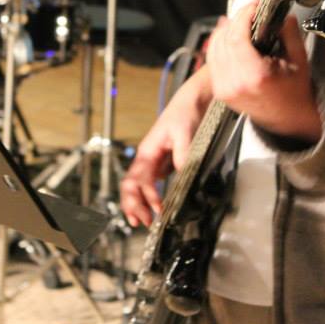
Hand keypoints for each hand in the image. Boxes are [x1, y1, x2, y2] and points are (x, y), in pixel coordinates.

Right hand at [120, 67, 211, 226]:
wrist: (194, 100)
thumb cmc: (185, 112)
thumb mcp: (186, 132)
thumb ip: (182, 154)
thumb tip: (181, 174)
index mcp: (148, 151)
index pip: (140, 179)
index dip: (147, 197)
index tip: (158, 210)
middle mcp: (148, 158)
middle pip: (131, 185)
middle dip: (133, 205)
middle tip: (142, 223)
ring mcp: (154, 161)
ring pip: (138, 186)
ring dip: (138, 203)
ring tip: (144, 219)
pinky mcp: (164, 163)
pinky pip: (151, 183)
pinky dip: (149, 197)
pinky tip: (156, 207)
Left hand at [206, 1, 321, 142]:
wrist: (289, 119)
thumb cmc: (295, 93)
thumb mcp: (298, 60)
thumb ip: (288, 33)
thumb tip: (281, 13)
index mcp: (255, 76)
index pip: (237, 36)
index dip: (243, 15)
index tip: (254, 5)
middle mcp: (235, 83)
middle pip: (222, 40)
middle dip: (235, 20)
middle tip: (249, 12)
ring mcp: (224, 89)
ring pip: (213, 48)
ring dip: (225, 31)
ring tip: (241, 22)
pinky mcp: (220, 90)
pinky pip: (212, 60)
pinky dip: (219, 45)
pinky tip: (231, 37)